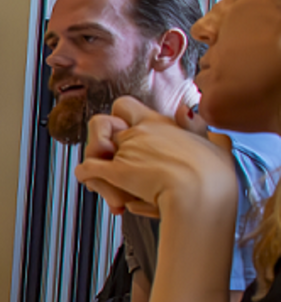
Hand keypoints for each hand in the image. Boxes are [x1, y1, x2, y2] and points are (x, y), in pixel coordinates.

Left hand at [76, 97, 237, 220]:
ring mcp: (127, 152)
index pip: (125, 105)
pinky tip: (90, 181)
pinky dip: (86, 175)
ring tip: (105, 178)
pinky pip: (87, 169)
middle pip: (103, 127)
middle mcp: (140, 133)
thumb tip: (185, 108)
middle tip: (106, 155)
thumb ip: (198, 126)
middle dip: (100, 141)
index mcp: (161, 124)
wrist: (202, 195)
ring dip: (95, 162)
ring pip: (94, 151)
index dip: (119, 118)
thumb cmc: (215, 176)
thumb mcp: (215, 144)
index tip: (124, 131)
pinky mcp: (116, 172)